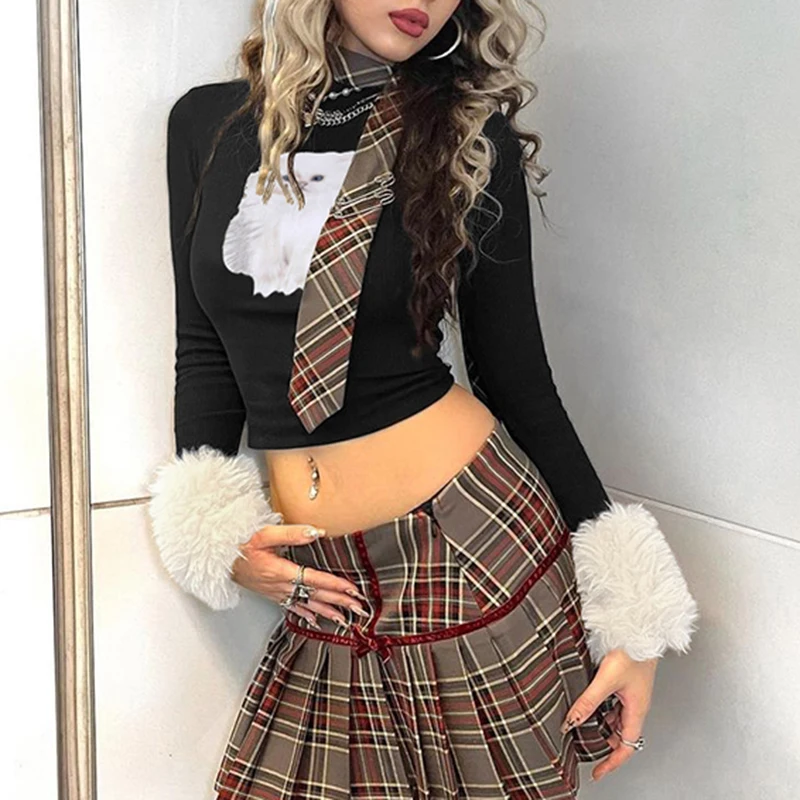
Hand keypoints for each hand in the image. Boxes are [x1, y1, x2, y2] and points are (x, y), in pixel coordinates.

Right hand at [231, 522, 368, 627]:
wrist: (220, 561)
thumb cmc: (241, 546)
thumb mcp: (264, 534)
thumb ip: (292, 533)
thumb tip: (316, 532)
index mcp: (281, 571)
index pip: (315, 580)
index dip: (335, 585)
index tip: (353, 590)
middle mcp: (281, 586)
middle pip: (316, 596)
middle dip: (339, 602)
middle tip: (360, 608)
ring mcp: (277, 593)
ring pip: (307, 605)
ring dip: (328, 612)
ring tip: (346, 619)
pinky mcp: (273, 595)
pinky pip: (293, 608)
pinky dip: (307, 614)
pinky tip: (317, 621)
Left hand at [560, 648, 657, 781]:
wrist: (640, 630)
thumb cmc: (631, 652)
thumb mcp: (605, 680)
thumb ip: (588, 702)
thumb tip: (571, 722)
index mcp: (637, 710)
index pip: (627, 747)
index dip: (612, 762)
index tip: (597, 772)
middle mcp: (636, 705)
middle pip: (622, 735)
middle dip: (606, 746)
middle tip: (586, 751)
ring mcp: (632, 695)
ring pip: (617, 719)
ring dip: (603, 727)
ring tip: (583, 730)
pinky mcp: (626, 683)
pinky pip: (615, 705)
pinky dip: (602, 711)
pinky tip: (589, 705)